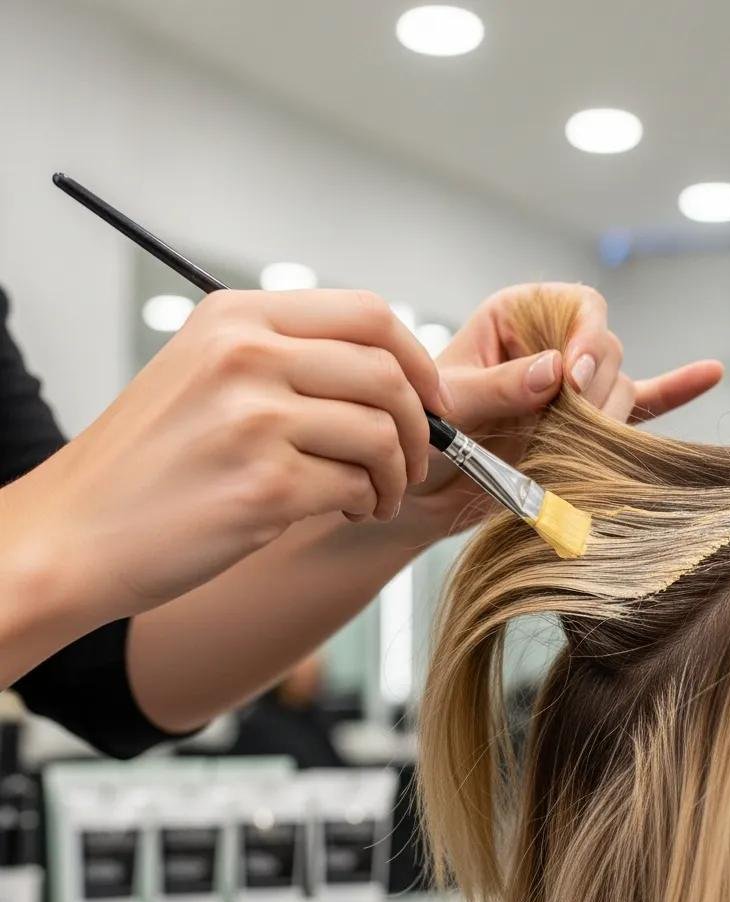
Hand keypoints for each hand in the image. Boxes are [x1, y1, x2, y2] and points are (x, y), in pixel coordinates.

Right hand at [4, 289, 447, 622]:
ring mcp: (253, 420)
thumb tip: (390, 372)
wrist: (72, 533)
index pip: (369, 313)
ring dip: (396, 474)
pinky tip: (344, 511)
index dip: (417, 360)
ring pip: (381, 434)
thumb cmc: (148, 461)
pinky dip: (367, 503)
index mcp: (235, 317)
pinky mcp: (263, 486)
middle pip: (388, 373)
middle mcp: (245, 356)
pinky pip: (357, 486)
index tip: (429, 399)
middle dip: (420, 425)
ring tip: (375, 495)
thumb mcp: (204, 373)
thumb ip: (287, 356)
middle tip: (412, 459)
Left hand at [391, 283, 722, 540]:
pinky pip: (641, 405)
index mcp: (517, 318)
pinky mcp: (588, 427)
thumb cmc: (422, 433)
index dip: (584, 337)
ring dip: (605, 420)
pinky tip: (710, 373)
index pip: (576, 306)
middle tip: (564, 426)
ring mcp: (574, 387)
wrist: (422, 492)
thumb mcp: (450, 405)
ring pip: (622, 390)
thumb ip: (499, 387)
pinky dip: (673, 392)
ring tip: (565, 447)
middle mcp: (553, 345)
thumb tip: (555, 372)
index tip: (570, 378)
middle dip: (593, 390)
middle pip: (606, 350)